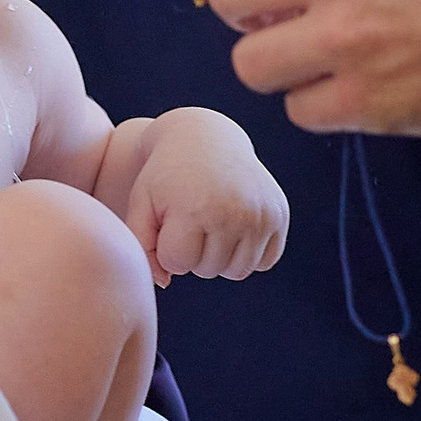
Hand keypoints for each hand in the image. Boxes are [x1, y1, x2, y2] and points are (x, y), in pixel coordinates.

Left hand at [123, 109, 290, 284]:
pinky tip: (234, 226)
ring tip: (210, 223)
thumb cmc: (165, 175)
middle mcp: (233, 213)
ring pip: (237, 271)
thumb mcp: (141, 204)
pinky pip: (264, 261)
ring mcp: (260, 214)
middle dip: (194, 251)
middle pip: (207, 269)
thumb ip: (142, 247)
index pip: (177, 264)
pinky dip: (248, 252)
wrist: (206, 137)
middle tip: (190, 216)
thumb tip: (165, 283)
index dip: (167, 246)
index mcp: (195, 209)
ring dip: (220, 256)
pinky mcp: (279, 215)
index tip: (167, 220)